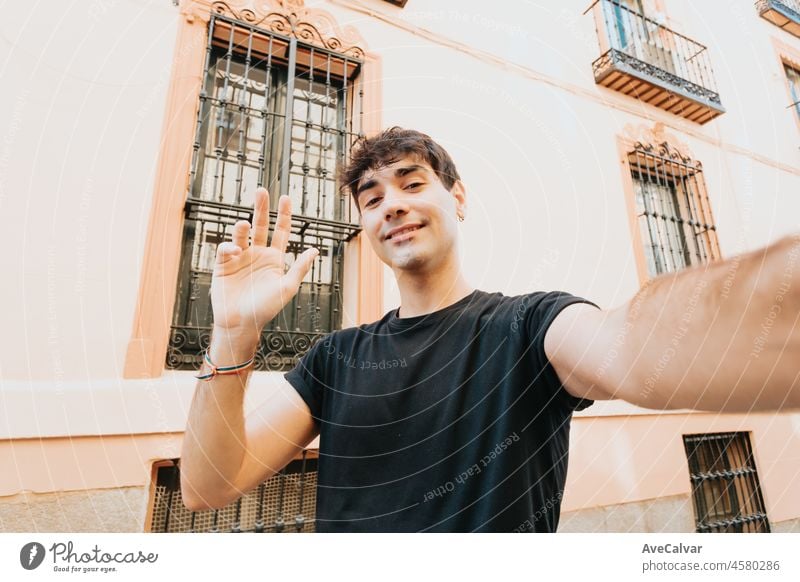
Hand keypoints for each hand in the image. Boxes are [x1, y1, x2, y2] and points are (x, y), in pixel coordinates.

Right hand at [210, 188, 318, 337]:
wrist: (240, 323)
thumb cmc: (266, 308)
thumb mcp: (287, 287)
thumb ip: (300, 268)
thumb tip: (315, 250)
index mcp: (274, 258)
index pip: (281, 231)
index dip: (283, 214)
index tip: (285, 197)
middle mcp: (257, 254)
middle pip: (261, 225)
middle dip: (261, 208)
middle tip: (261, 191)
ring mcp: (240, 257)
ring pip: (242, 234)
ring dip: (243, 227)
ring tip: (244, 225)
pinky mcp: (223, 264)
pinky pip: (226, 248)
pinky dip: (230, 247)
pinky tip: (234, 252)